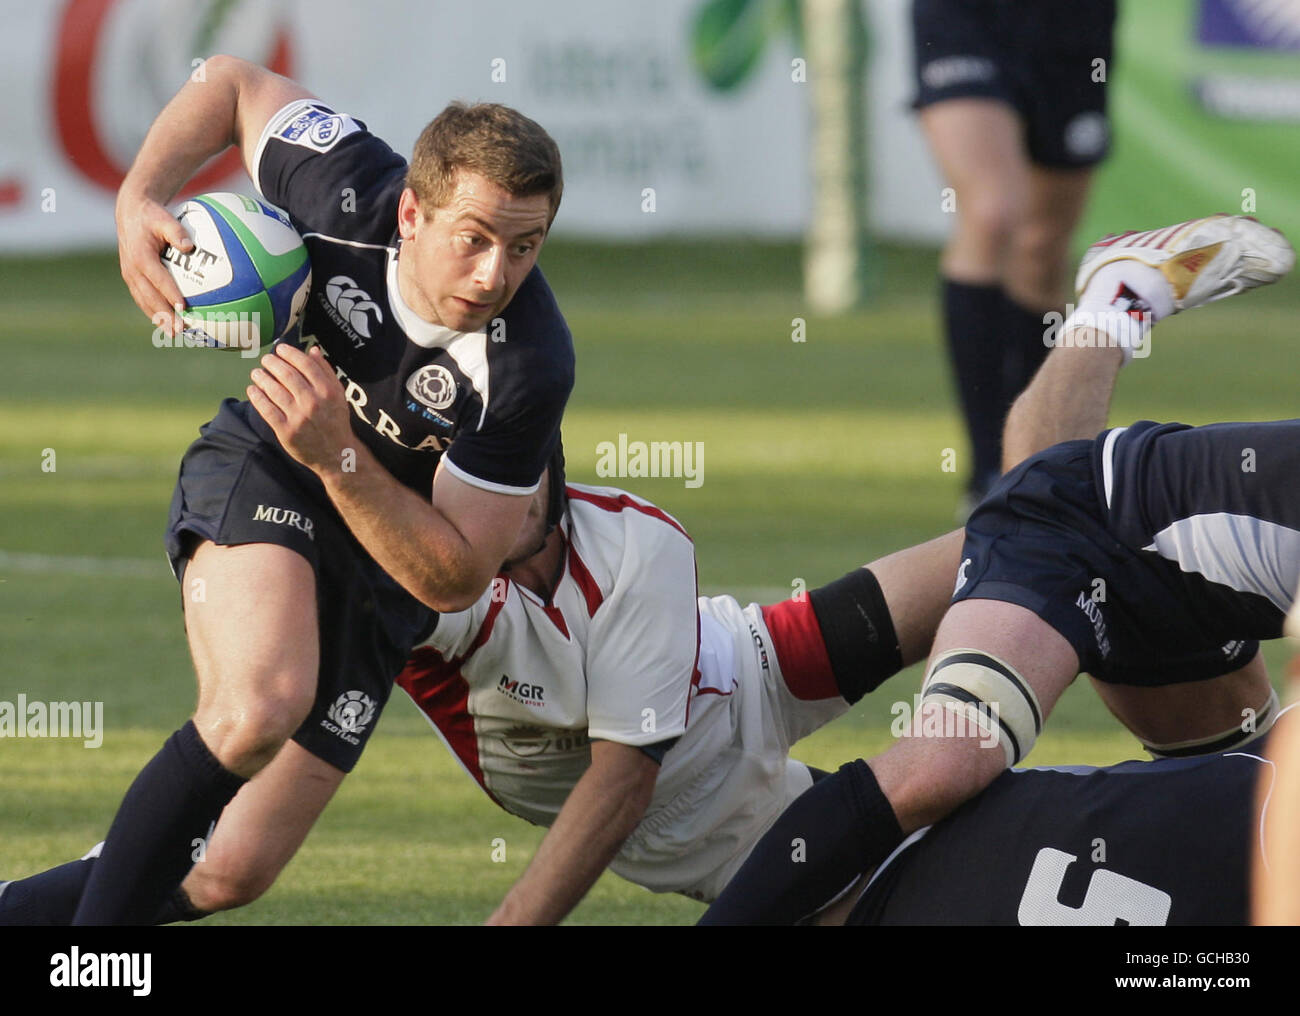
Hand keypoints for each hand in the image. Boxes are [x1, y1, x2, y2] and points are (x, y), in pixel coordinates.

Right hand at [115, 189, 192, 336]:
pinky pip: (142, 298)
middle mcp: (132, 268)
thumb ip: (177, 232)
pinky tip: (167, 324)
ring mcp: (130, 275)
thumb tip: (190, 245)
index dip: (170, 293)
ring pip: (144, 301)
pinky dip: (154, 312)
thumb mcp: (164, 218)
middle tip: (179, 330)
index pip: (157, 278)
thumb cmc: (152, 216)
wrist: (130, 213)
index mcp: (140, 256)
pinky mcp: (132, 278)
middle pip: (149, 297)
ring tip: (173, 334)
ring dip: (158, 319)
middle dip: (163, 315)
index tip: (184, 307)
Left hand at [247, 344, 353, 473]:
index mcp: (328, 391)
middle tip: (266, 359)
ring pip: (275, 391)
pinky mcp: (286, 431)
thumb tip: (313, 350)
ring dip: (262, 378)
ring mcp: (299, 418)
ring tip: (256, 373)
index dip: (290, 353)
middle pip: (288, 375)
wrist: (336, 454)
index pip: (306, 365)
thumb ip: (326, 372)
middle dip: (273, 363)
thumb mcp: (338, 395)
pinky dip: (257, 397)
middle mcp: (313, 403)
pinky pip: (267, 410)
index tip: (280, 349)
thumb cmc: (335, 420)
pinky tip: (252, 390)